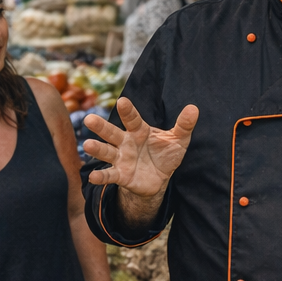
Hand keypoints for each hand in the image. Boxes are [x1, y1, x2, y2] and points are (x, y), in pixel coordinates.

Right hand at [83, 99, 198, 199]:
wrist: (159, 178)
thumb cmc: (165, 154)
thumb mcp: (178, 140)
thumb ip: (184, 125)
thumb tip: (194, 108)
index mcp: (139, 130)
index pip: (132, 119)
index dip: (128, 111)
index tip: (122, 101)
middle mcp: (126, 142)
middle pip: (112, 133)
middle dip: (101, 127)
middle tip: (89, 119)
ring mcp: (121, 159)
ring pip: (106, 152)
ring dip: (97, 149)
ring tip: (87, 145)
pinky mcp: (121, 176)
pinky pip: (109, 176)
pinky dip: (101, 177)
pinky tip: (92, 177)